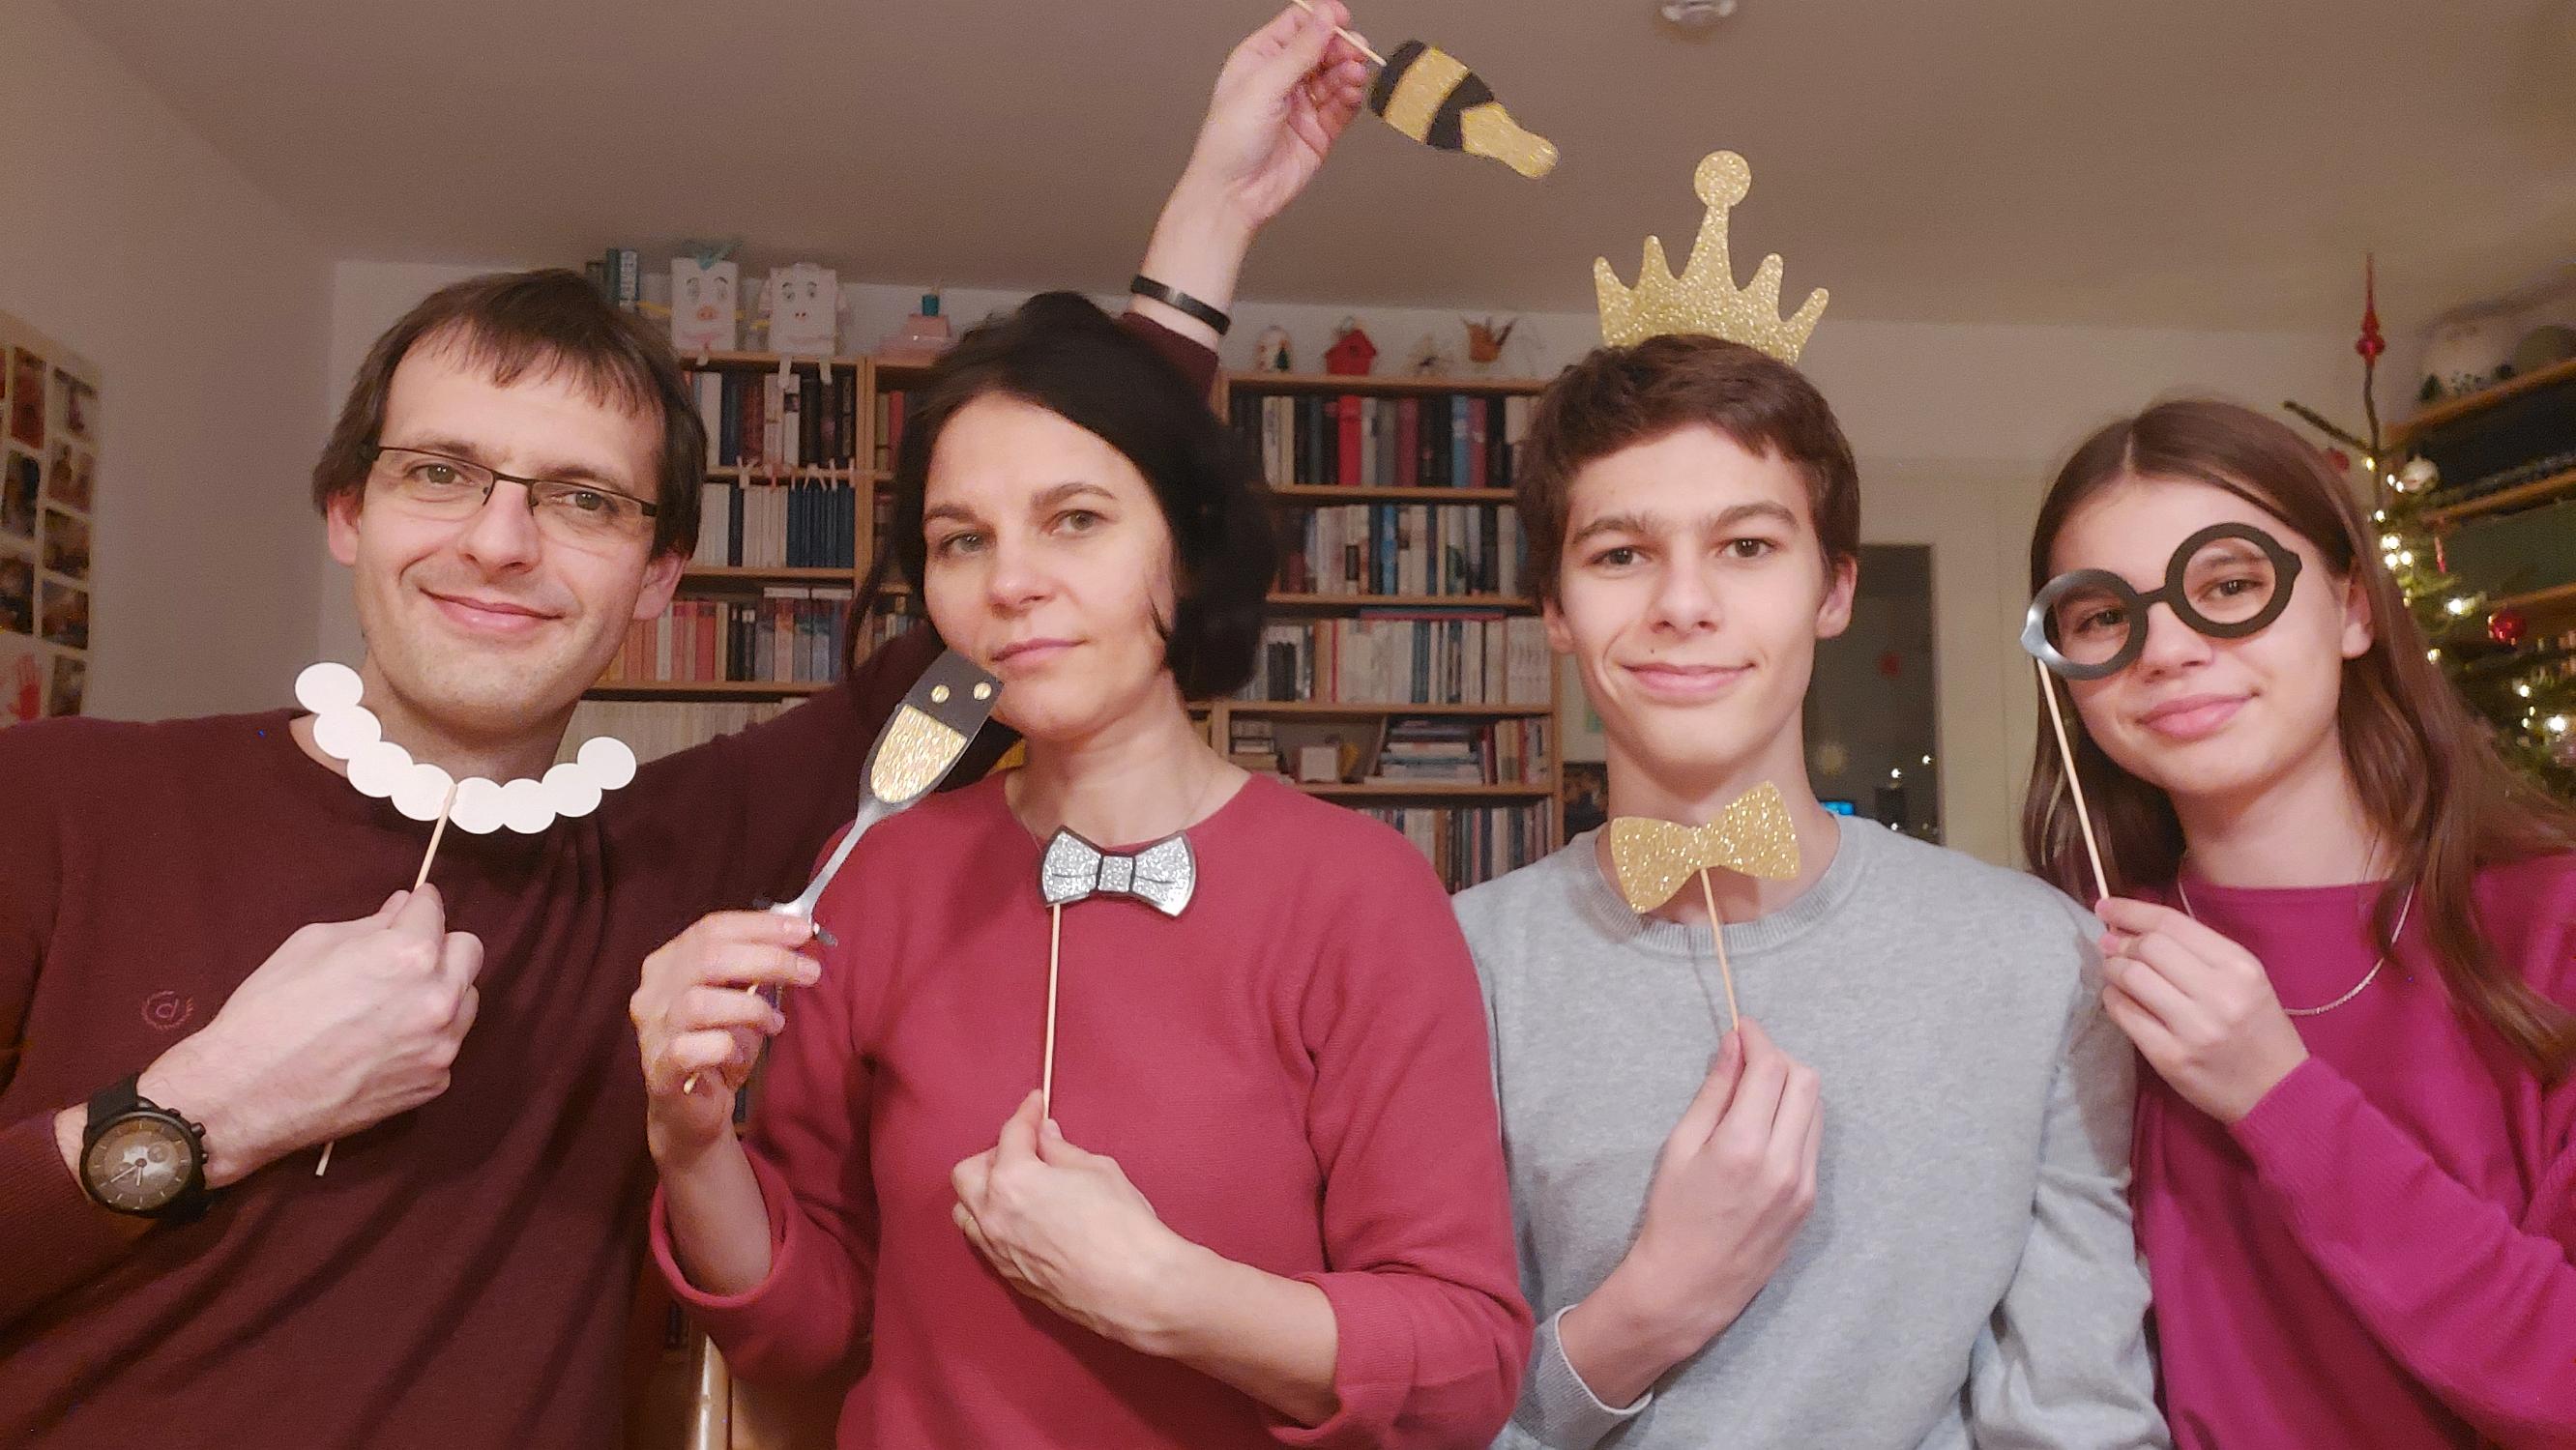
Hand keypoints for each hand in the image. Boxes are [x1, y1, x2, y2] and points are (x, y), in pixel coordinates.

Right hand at [136, 887, 482, 1185]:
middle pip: (469, 952)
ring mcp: (441, 1047)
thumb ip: (369, 925)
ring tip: (390, 1002)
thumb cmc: (269, 1012)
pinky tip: (381, 1042)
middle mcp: (438, 1000)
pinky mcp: (433, 1084)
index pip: (435, 911)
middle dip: (440, 946)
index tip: (413, 907)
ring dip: (439, 992)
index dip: (419, 905)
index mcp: (410, 955)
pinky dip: (424, 1037)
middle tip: (404, 954)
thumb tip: (402, 908)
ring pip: (465, 1001)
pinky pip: (444, 1045)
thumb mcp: (311, 945)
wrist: (245, 1094)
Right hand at [632, 910, 818, 1162]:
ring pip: (699, 1003)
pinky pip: (690, 1050)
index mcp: (667, 964)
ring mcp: (651, 1033)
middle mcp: (652, 993)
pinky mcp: (658, 1072)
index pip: (711, 929)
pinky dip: (725, 1047)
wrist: (691, 1111)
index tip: (804, 930)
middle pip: (708, 959)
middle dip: (768, 959)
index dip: (760, 926)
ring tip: (776, 1023)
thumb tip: (799, 935)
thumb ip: (756, 966)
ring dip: (750, 1008)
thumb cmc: (718, 1046)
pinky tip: (742, 1054)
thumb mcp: (739, 997)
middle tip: (810, 972)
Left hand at [951, 1091, 1198, 1352]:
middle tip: (1027, 1149)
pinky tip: (1021, 1218)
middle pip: (968, 1172)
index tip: (1036, 1104)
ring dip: (984, 1191)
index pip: (1011, 1134)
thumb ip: (1062, 1152)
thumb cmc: (1122, 1225)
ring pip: (966, 1210)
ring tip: (1018, 1186)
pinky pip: (983, 1240)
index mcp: (1013, 1180)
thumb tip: (1046, 1137)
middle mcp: (993, 1214)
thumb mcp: (1098, 1171)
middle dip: (994, 1154)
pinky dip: (992, 1220)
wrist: (1135, 1287)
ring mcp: (997, 1249)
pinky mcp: (1009, 1276)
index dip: (1026, 1114)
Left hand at [1170, 2, 1372, 235]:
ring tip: (1354, 74)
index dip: (1321, 19)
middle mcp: (1281, 79)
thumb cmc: (1229, 142)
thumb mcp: (1263, 86)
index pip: (1297, 26)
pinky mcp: (1318, 131)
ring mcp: (1301, 105)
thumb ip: (1299, 52)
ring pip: (1335, 77)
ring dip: (1348, 72)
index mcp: (1259, 59)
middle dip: (1340, 47)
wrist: (1234, 194)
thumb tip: (1325, 18)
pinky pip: (1341, 107)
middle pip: (1322, 49)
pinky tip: (1352, 94)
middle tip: (1354, 51)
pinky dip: (1350, 98)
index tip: (1341, 19)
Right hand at [1572, 1018, 1819, 1389]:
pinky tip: (1764, 1128)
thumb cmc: (1673, 1215)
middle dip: (1779, 1059)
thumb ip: (1715, 1092)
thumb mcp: (1681, 1147)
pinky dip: (1794, 1119)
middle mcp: (1784, 1164)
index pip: (1771, 1069)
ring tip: (1755, 1094)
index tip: (1742, 1029)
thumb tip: (1734, 1045)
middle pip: (1805, 1081)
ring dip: (1791, 1088)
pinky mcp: (1810, 1200)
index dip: (1758, 1039)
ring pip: (1816, 1109)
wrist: (1690, 1284)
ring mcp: (1803, 1184)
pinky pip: (1812, 1140)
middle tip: (1748, 1060)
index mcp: (1744, 1147)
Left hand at [2094, 897, 2308, 1123]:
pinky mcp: (2170, 1057)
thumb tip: (2131, 927)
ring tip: (2114, 970)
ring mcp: (2193, 1028)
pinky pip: (2125, 1014)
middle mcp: (2218, 994)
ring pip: (2130, 977)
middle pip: (2147, 948)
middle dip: (2120, 942)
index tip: (2106, 905)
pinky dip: (2113, 999)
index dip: (2132, 910)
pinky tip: (2119, 998)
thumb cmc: (2257, 1028)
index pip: (2172, 924)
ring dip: (2112, 968)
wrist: (2277, 1091)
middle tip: (2110, 944)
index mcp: (2240, 967)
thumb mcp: (2246, 979)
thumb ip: (2197, 951)